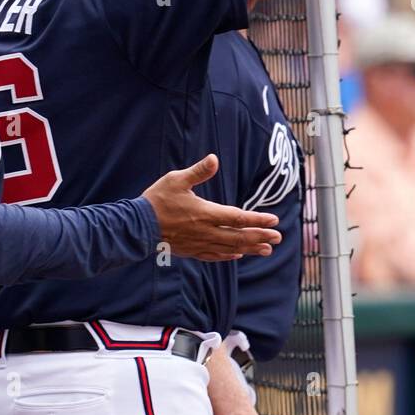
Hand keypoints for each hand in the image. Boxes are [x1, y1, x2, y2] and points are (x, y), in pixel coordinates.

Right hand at [142, 154, 281, 260]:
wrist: (135, 226)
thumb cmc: (157, 200)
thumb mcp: (177, 179)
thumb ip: (198, 171)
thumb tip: (214, 159)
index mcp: (205, 213)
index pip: (238, 218)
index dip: (258, 220)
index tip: (274, 221)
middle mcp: (206, 231)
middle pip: (239, 236)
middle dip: (261, 237)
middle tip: (278, 239)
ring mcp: (199, 243)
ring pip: (230, 249)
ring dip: (250, 249)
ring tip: (267, 250)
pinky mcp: (191, 251)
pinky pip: (214, 256)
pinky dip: (229, 256)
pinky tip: (237, 255)